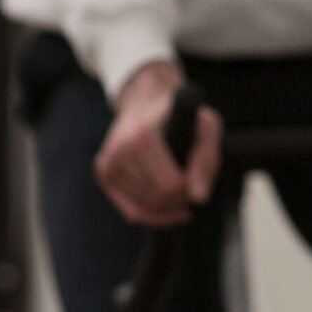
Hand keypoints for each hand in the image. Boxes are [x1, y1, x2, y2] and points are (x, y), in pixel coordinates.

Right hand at [94, 61, 222, 226]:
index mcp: (141, 137)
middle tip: (192, 185)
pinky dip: (153, 214)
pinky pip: (130, 211)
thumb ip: (207, 159)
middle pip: (156, 200)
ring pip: (141, 210)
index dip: (190, 188)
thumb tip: (199, 199)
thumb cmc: (183, 114)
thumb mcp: (207, 126)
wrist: (149, 98)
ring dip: (167, 208)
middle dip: (179, 200)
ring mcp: (106, 163)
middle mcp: (118, 151)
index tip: (199, 177)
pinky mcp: (103, 174)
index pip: (169, 186)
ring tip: (182, 190)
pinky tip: (171, 206)